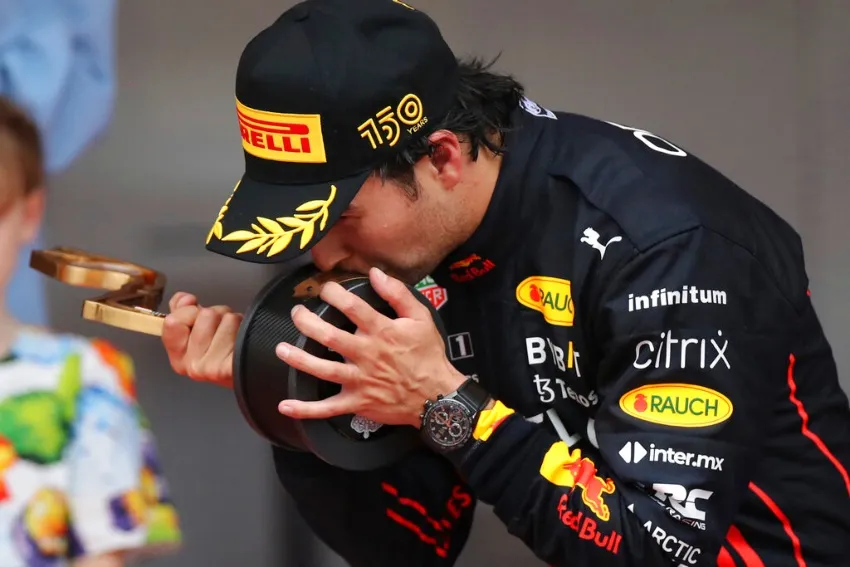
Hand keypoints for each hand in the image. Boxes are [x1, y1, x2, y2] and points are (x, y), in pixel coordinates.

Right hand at [161, 292, 242, 387]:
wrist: (254, 372)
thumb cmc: (227, 352)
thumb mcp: (198, 331)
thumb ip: (183, 312)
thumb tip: (184, 299)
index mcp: (179, 357)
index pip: (172, 321)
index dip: (188, 311)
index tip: (198, 318)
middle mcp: (192, 365)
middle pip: (205, 314)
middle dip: (218, 315)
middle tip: (223, 332)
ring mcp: (210, 368)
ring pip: (225, 317)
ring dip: (234, 321)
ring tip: (235, 338)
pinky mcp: (229, 366)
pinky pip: (236, 326)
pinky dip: (243, 327)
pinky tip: (242, 343)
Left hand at [276, 267, 465, 427]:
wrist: (437, 395)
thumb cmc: (428, 356)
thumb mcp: (421, 317)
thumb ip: (398, 293)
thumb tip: (376, 273)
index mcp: (381, 332)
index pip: (352, 307)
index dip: (334, 294)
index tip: (326, 289)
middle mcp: (367, 355)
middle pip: (329, 336)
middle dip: (307, 322)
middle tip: (296, 313)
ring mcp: (360, 381)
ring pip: (323, 370)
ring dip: (299, 359)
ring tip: (281, 348)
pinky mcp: (358, 402)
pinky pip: (327, 409)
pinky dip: (306, 409)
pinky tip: (285, 405)